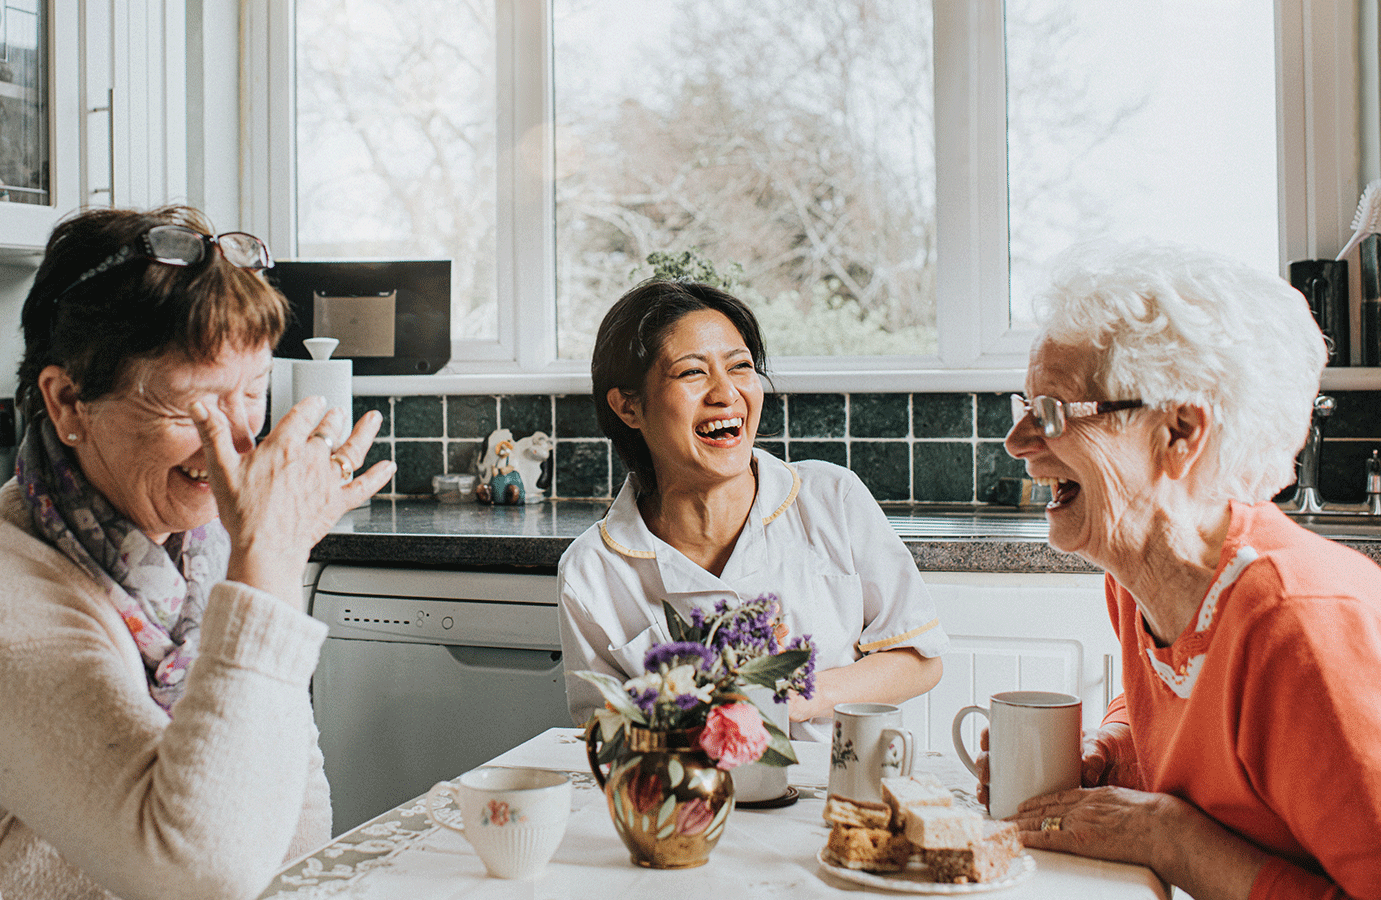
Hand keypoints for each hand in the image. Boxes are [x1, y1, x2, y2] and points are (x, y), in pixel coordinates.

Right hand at [190, 396, 394, 606]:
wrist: (265, 548)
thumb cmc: (243, 513)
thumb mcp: (221, 469)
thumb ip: (213, 434)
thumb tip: (200, 406)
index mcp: (283, 446)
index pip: (302, 415)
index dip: (310, 405)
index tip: (315, 401)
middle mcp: (310, 458)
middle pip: (327, 431)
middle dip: (334, 419)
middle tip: (337, 412)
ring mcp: (327, 480)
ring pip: (351, 450)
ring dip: (364, 433)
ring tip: (372, 419)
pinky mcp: (337, 502)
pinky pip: (363, 486)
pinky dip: (379, 476)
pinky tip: (389, 467)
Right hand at [975, 723, 1134, 807]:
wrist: (1128, 767)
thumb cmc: (1111, 747)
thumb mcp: (1103, 745)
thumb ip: (1095, 753)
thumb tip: (1085, 770)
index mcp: (1039, 733)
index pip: (1004, 728)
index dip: (989, 735)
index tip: (987, 742)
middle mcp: (1030, 754)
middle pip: (995, 756)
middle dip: (983, 766)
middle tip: (987, 774)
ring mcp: (1032, 775)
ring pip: (999, 780)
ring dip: (986, 787)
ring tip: (986, 796)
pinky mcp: (1041, 798)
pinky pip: (1015, 800)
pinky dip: (1001, 804)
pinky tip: (994, 809)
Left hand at [1011, 785, 1180, 868]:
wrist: (1163, 827)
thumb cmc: (1156, 818)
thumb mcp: (1130, 802)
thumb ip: (1114, 806)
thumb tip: (1113, 815)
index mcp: (1096, 795)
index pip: (1059, 796)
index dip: (1039, 801)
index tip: (1026, 804)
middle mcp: (1083, 806)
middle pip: (1046, 808)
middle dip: (1024, 813)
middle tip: (1007, 816)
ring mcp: (1080, 821)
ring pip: (1042, 821)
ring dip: (1021, 825)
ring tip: (1004, 827)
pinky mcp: (1081, 840)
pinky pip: (1049, 838)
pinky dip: (1030, 838)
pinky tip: (1017, 838)